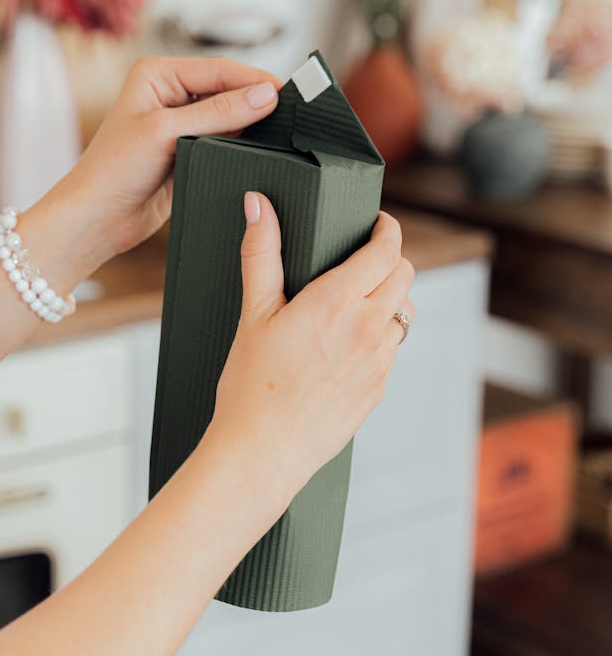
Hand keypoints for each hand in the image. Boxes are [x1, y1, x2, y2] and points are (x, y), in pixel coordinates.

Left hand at [67, 55, 282, 263]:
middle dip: (256, 100)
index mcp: (158, 73)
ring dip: (251, 124)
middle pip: (228, 89)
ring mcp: (182, 124)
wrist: (98, 217)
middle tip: (290, 113)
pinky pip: (226, 141)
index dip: (254, 79)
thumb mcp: (167, 132)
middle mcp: (171, 94)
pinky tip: (258, 149)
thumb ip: (219, 112)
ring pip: (231, 116)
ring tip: (278, 131)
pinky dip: (242, 145)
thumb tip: (266, 95)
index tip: (287, 92)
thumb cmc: (113, 168)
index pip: (219, 69)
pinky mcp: (190, 150)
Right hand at [209, 197, 414, 511]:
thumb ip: (260, 252)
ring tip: (357, 300)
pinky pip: (392, 348)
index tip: (377, 224)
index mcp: (336, 303)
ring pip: (405, 312)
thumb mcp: (253, 313)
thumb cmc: (250, 385)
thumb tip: (257, 203)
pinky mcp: (378, 388)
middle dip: (390, 260)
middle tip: (364, 258)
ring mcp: (378, 362)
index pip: (387, 250)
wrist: (261, 452)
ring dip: (389, 298)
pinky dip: (380, 334)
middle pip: (405, 275)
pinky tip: (348, 341)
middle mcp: (367, 329)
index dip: (388, 229)